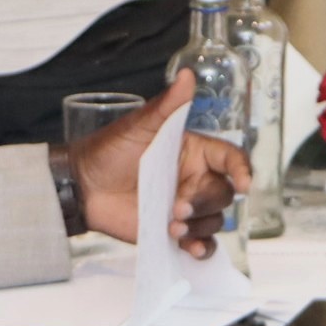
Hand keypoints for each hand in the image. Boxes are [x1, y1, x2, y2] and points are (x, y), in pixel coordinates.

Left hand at [73, 70, 251, 258]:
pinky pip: (202, 243)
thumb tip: (187, 76)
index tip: (243, 184)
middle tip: (177, 208)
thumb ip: (167, 106)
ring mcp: (185, 207)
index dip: (242, 170)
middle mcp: (194, 179)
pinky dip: (202, 248)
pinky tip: (192, 249)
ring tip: (172, 227)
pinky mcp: (173, 231)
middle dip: (204, 202)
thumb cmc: (109, 151)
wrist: (82, 186)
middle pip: (222, 193)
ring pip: (215, 219)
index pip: (230, 159)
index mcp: (193, 152)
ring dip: (199, 226)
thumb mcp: (138, 126)